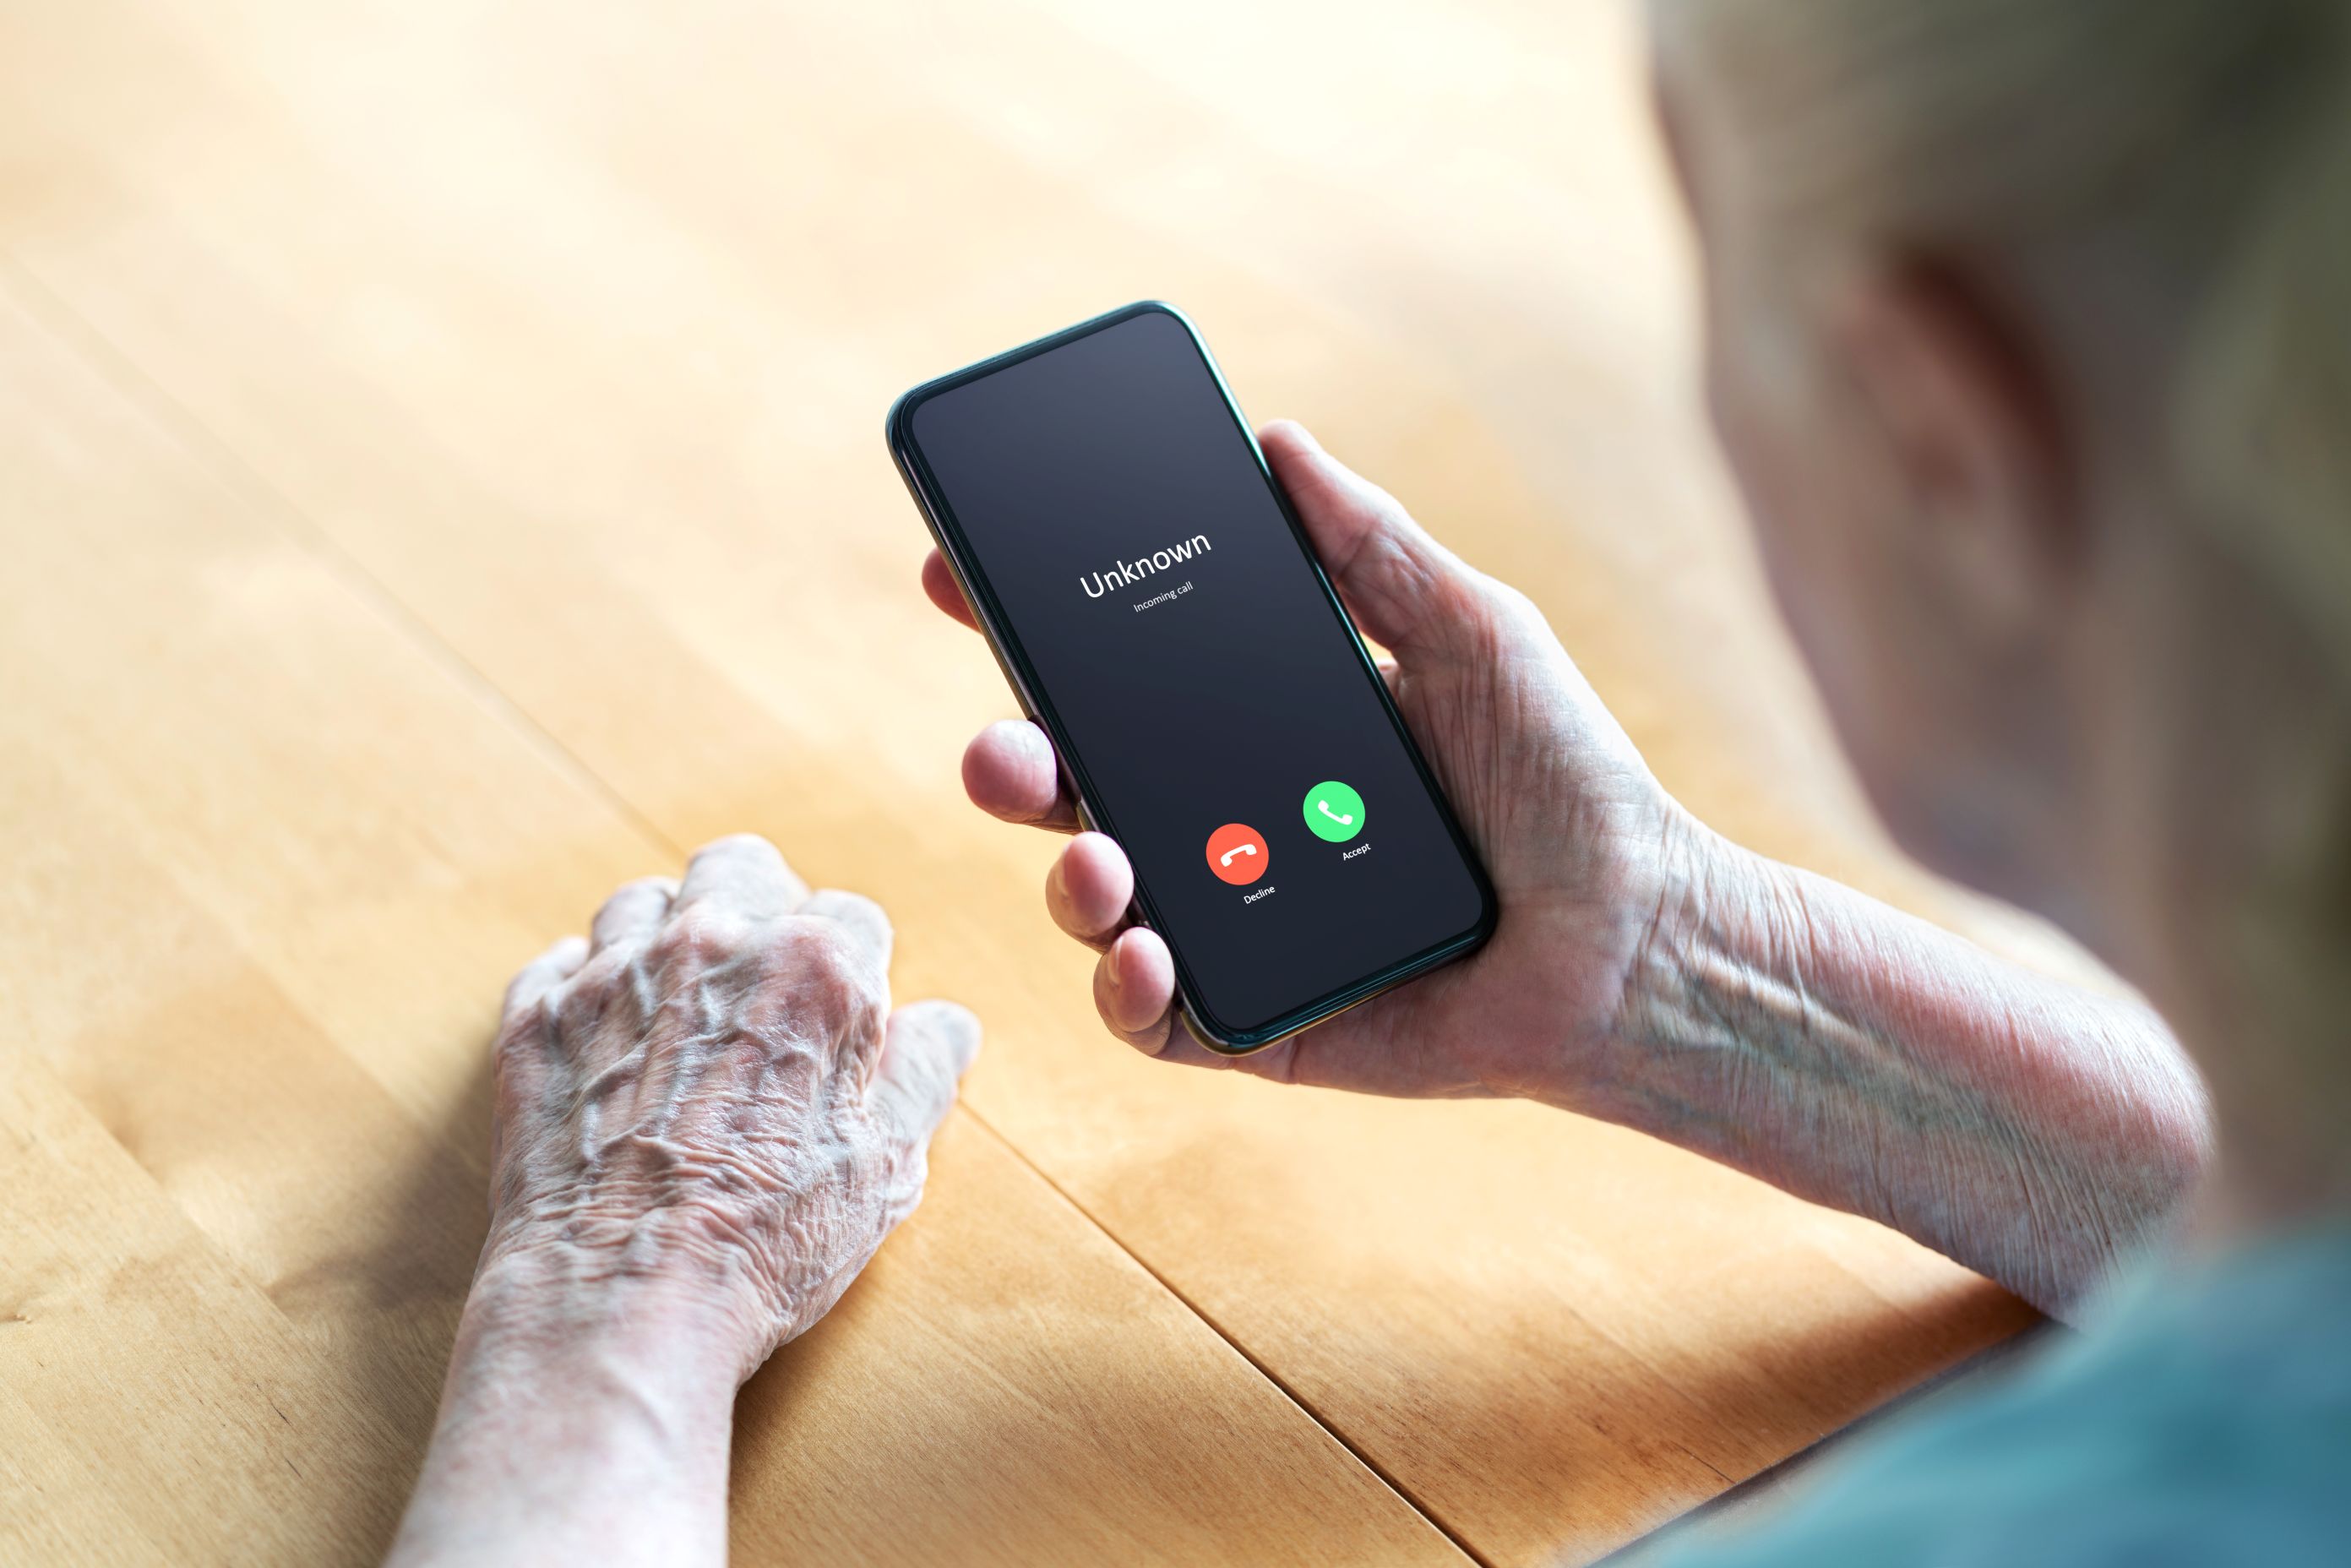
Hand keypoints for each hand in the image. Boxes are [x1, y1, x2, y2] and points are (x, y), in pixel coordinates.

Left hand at [482, 833, 978, 1373]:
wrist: (621, 1300)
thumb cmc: (764, 1240)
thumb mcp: (888, 1163)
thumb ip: (923, 1070)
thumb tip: (942, 1023)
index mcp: (814, 970)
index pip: (855, 918)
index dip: (856, 973)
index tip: (843, 1020)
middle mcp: (711, 946)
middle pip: (742, 868)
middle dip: (761, 907)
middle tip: (762, 983)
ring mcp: (612, 976)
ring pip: (644, 901)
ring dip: (668, 938)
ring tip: (681, 1007)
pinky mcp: (536, 1020)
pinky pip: (559, 961)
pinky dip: (584, 985)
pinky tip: (607, 1037)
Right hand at [922, 419, 1696, 1101]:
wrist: (1641, 940)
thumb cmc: (1569, 787)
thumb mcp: (1475, 636)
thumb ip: (1373, 548)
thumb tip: (1275, 440)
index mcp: (1264, 727)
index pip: (1119, 676)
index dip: (1030, 632)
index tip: (960, 576)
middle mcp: (1228, 823)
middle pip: (1078, 789)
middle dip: (1011, 762)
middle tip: (1007, 747)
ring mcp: (1234, 924)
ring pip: (1096, 903)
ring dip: (1069, 879)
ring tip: (1103, 861)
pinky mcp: (1258, 1024)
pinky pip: (1154, 1020)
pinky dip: (1128, 993)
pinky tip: (1147, 956)